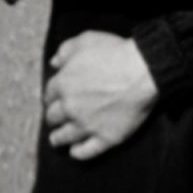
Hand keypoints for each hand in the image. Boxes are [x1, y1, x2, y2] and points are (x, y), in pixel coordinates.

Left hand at [43, 32, 157, 161]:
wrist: (143, 70)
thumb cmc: (115, 52)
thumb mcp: (86, 40)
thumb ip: (65, 50)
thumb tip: (54, 63)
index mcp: (63, 84)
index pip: (49, 93)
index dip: (53, 94)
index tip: (56, 97)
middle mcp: (70, 108)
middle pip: (53, 116)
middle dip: (54, 116)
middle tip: (56, 117)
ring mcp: (87, 125)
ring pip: (64, 136)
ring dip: (58, 138)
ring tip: (56, 139)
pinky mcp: (105, 138)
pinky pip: (86, 151)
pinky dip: (78, 152)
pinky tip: (75, 151)